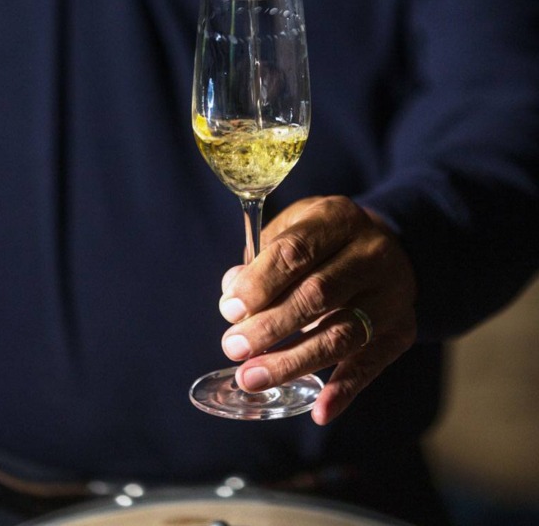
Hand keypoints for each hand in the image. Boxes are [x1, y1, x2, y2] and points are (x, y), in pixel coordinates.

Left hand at [219, 195, 417, 424]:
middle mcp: (372, 253)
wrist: (387, 247)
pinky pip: (370, 364)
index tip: (230, 310)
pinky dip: (343, 390)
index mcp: (339, 219)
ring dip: (293, 362)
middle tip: (233, 347)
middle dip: (270, 326)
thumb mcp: (294, 230)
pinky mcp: (400, 331)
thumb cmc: (324, 241)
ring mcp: (392, 294)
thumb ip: (261, 260)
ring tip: (252, 378)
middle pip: (317, 295)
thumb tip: (231, 293)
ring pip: (340, 334)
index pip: (296, 251)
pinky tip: (318, 410)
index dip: (259, 283)